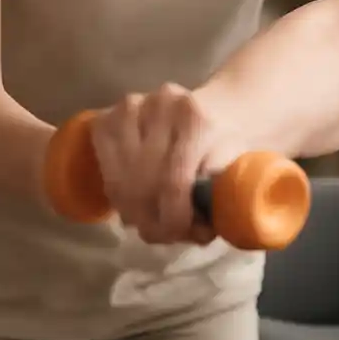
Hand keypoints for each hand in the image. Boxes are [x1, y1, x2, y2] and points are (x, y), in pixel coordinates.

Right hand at [87, 84, 243, 245]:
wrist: (216, 104)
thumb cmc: (226, 141)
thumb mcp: (234, 167)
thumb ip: (215, 196)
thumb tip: (196, 231)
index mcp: (197, 120)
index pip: (173, 181)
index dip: (172, 218)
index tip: (178, 234)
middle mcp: (162, 106)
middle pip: (143, 183)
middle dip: (152, 220)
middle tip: (166, 234)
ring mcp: (132, 108)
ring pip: (119, 180)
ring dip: (132, 210)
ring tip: (150, 220)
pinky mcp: (109, 115)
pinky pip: (103, 167)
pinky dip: (117, 192)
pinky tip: (133, 199)